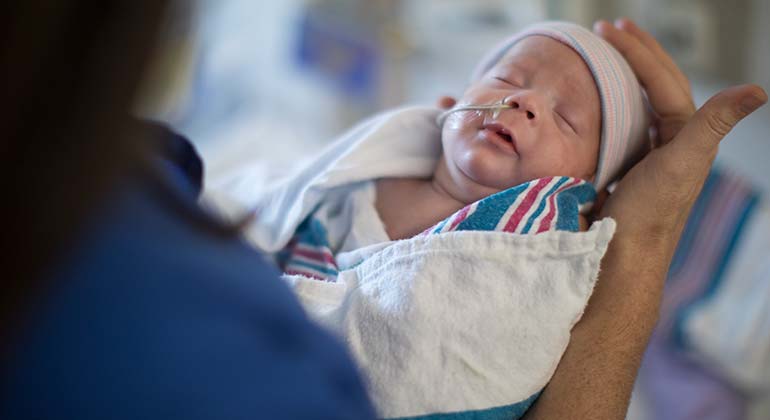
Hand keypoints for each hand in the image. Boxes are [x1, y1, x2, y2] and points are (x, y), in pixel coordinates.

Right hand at [593, 19, 766, 250]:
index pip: (661, 80)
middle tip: (606, 29)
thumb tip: (758, 89)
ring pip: (633, 104)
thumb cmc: (651, 213)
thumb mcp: (684, 163)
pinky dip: (602, 107)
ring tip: (599, 57)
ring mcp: (644, 155)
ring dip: (617, 77)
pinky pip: (614, 127)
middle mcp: (669, 142)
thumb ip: (714, 122)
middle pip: (651, 86)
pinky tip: (588, 103)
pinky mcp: (621, 170)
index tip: (608, 29)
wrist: (620, 256)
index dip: (638, 51)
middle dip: (631, 54)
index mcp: (686, 135)